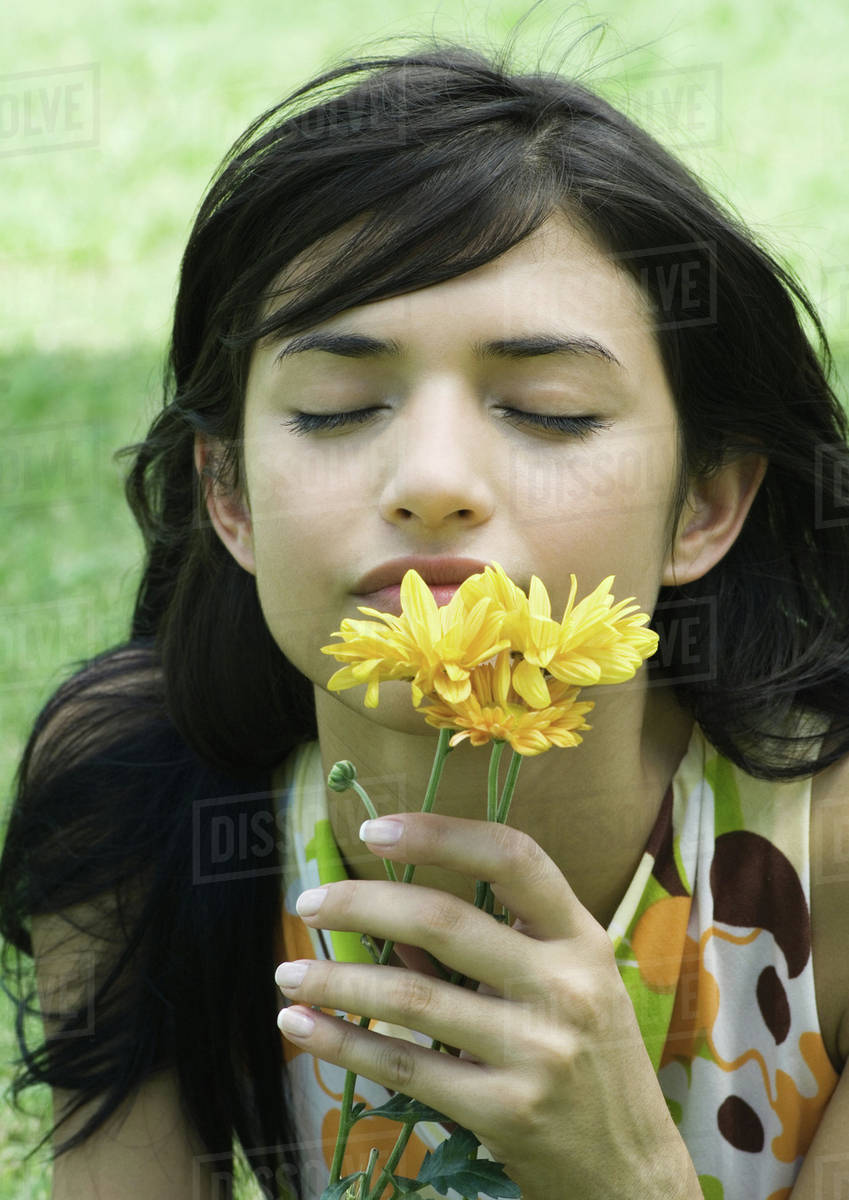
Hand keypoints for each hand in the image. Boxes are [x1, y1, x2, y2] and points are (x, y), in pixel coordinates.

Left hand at [275, 813, 699, 1199]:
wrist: (632, 1170)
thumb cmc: (593, 1058)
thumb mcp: (567, 984)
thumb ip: (491, 948)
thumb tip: (390, 925)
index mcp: (581, 939)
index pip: (513, 857)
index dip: (440, 834)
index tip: (376, 831)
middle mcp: (565, 986)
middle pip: (445, 921)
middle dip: (362, 902)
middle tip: (308, 902)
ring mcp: (537, 1051)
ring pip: (413, 997)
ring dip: (336, 979)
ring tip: (288, 973)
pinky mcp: (506, 1111)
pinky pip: (407, 1067)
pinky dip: (345, 1044)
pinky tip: (304, 1028)